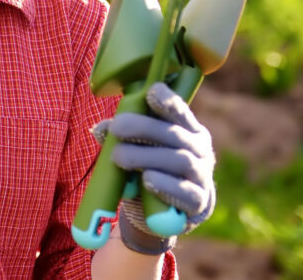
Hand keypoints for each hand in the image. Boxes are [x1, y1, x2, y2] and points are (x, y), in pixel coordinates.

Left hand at [91, 81, 216, 253]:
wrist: (164, 211)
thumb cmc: (150, 167)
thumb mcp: (136, 148)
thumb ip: (120, 136)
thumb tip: (101, 129)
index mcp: (187, 130)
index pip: (180, 112)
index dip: (168, 101)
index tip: (151, 91)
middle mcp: (199, 150)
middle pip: (174, 134)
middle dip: (144, 128)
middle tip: (117, 128)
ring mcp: (202, 176)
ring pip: (179, 161)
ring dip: (146, 156)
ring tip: (118, 157)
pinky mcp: (198, 202)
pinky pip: (186, 193)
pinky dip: (166, 186)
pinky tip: (148, 180)